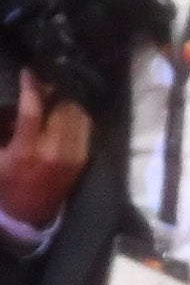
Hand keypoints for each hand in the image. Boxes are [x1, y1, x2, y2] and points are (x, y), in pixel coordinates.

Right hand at [0, 66, 92, 229]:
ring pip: (77, 116)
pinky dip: (76, 116)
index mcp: (26, 150)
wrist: (29, 212)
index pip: (32, 109)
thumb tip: (6, 104)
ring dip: (66, 102)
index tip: (28, 72)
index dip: (31, 86)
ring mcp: (72, 156)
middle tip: (42, 85)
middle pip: (61, 108)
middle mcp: (53, 151)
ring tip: (54, 97)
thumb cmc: (6, 181)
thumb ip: (3, 128)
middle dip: (52, 92)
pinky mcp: (82, 159)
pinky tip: (64, 112)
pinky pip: (86, 128)